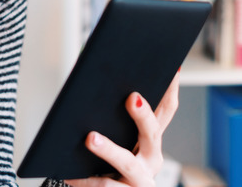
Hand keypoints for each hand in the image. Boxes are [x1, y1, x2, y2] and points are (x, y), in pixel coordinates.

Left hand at [66, 72, 180, 186]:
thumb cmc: (115, 168)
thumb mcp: (124, 143)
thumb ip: (120, 121)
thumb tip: (103, 87)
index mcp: (153, 140)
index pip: (167, 109)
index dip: (171, 88)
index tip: (171, 67)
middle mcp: (152, 159)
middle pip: (152, 133)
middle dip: (143, 115)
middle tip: (132, 98)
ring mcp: (140, 180)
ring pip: (127, 164)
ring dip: (109, 150)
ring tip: (90, 138)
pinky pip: (104, 186)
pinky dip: (85, 180)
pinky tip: (70, 173)